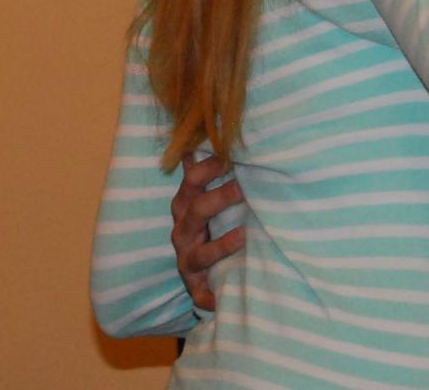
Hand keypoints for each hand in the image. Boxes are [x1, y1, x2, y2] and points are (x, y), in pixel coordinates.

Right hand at [171, 154, 246, 309]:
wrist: (200, 267)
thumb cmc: (211, 222)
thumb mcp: (209, 196)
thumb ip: (209, 169)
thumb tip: (215, 129)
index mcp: (186, 203)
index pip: (192, 180)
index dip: (208, 168)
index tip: (230, 156)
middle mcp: (183, 229)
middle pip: (197, 211)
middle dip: (220, 198)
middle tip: (246, 188)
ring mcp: (187, 258)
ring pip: (198, 253)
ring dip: (221, 245)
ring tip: (244, 237)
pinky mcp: (194, 286)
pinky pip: (200, 292)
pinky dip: (210, 297)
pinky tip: (221, 299)